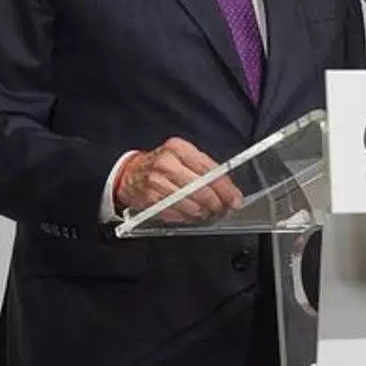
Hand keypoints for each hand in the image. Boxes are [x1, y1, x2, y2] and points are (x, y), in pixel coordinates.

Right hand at [114, 138, 243, 222]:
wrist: (130, 173)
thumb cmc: (161, 164)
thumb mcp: (181, 155)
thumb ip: (204, 168)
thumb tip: (228, 188)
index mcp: (178, 148)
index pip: (209, 170)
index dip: (225, 187)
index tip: (235, 198)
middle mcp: (167, 163)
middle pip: (202, 189)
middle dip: (218, 203)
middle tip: (224, 209)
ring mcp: (157, 183)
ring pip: (192, 204)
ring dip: (205, 212)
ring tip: (209, 212)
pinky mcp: (151, 200)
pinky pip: (178, 214)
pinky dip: (189, 217)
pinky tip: (193, 215)